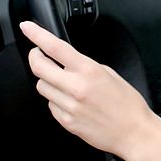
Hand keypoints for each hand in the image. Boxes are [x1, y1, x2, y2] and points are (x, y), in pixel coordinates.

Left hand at [19, 20, 154, 157]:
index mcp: (89, 71)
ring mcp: (69, 106)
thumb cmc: (128, 105)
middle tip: (38, 54)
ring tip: (62, 82)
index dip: (36, 34)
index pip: (55, 47)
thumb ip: (86, 66)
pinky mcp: (66, 122)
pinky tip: (70, 101)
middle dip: (34, 57)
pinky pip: (50, 105)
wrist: (133, 133)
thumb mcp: (110, 74)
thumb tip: (67, 62)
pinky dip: (55, 100)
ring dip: (47, 80)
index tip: (27, 27)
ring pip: (41, 87)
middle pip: (38, 67)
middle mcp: (76, 87)